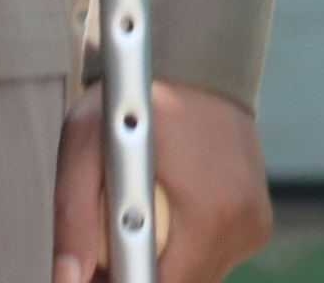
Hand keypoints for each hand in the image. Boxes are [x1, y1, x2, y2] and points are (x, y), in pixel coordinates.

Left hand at [54, 81, 269, 282]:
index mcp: (212, 212)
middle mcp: (243, 224)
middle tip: (102, 255)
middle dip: (136, 279)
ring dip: (159, 269)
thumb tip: (66, 279)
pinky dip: (183, 255)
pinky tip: (163, 223)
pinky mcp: (257, 223)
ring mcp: (255, 225)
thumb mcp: (87, 146)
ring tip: (130, 233)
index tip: (97, 272)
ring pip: (196, 279)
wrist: (200, 62)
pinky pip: (212, 261)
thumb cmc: (138, 98)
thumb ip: (73, 219)